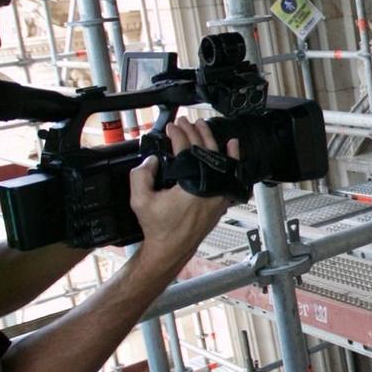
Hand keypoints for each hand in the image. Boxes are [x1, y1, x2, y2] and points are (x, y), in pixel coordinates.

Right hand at [129, 116, 237, 268]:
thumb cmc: (158, 227)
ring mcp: (218, 194)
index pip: (186, 151)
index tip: (171, 128)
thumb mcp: (140, 200)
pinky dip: (231, 158)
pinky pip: (229, 174)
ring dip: (209, 140)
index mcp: (190, 186)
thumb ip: (141, 175)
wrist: (171, 248)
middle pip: (204, 151)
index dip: (178, 136)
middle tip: (184, 122)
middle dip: (193, 133)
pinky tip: (232, 145)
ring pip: (218, 160)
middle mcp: (209, 188)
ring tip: (202, 126)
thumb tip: (152, 159)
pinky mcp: (221, 199)